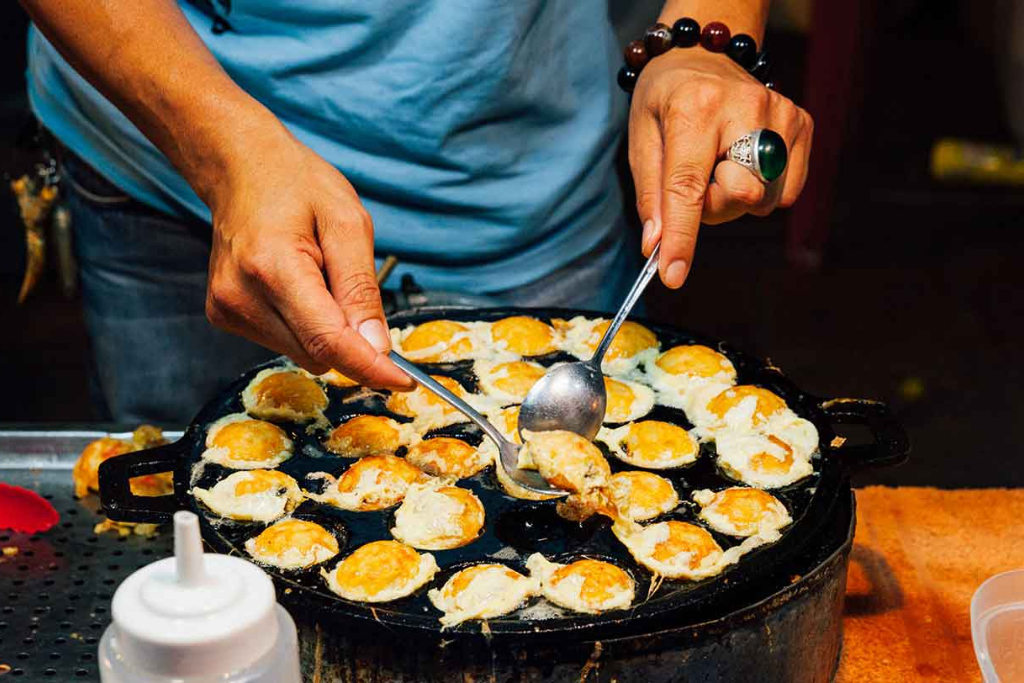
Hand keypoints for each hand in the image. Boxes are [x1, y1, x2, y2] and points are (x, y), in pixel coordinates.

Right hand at [201, 119, 413, 389]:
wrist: (240, 168)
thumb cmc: (297, 186)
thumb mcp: (347, 223)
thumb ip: (361, 289)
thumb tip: (378, 348)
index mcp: (272, 267)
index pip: (327, 341)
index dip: (370, 368)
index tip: (404, 383)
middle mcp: (240, 297)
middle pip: (317, 354)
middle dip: (351, 340)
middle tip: (351, 288)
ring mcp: (227, 310)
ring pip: (303, 354)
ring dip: (326, 330)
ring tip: (316, 276)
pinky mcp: (223, 317)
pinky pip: (285, 344)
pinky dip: (304, 325)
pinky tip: (297, 286)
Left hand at [628, 48, 812, 287]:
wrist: (702, 56)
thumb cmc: (665, 102)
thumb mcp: (641, 140)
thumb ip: (651, 195)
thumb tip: (656, 247)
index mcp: (694, 109)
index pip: (688, 187)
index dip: (682, 237)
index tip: (673, 276)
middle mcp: (745, 106)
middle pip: (739, 197)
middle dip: (712, 208)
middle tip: (696, 182)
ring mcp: (781, 113)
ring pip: (765, 201)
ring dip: (736, 201)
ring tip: (720, 167)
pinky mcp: (802, 123)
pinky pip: (787, 192)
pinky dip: (763, 192)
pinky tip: (743, 163)